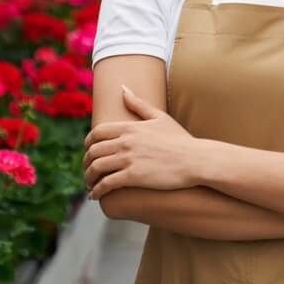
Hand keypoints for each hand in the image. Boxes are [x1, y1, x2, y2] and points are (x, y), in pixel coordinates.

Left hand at [83, 86, 199, 199]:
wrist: (196, 160)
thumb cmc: (180, 140)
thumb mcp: (159, 117)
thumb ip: (138, 103)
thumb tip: (122, 88)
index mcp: (130, 127)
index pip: (97, 132)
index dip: (88, 143)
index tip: (88, 151)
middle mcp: (125, 141)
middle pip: (93, 151)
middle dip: (86, 162)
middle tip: (88, 170)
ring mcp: (128, 159)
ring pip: (96, 168)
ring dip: (89, 178)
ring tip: (90, 185)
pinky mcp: (133, 176)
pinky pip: (106, 184)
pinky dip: (97, 190)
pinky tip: (96, 196)